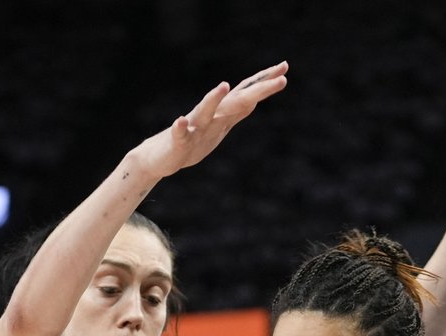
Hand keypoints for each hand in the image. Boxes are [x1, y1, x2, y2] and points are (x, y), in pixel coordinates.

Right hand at [132, 61, 288, 178]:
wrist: (161, 157)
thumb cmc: (193, 142)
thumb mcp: (221, 127)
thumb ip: (236, 112)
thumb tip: (254, 100)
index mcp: (222, 113)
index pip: (247, 93)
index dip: (265, 82)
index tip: (285, 67)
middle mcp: (210, 115)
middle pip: (237, 99)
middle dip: (259, 88)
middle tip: (281, 76)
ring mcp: (194, 127)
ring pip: (205, 111)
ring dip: (213, 98)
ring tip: (223, 85)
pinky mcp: (178, 142)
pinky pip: (179, 134)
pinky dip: (180, 128)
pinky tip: (181, 121)